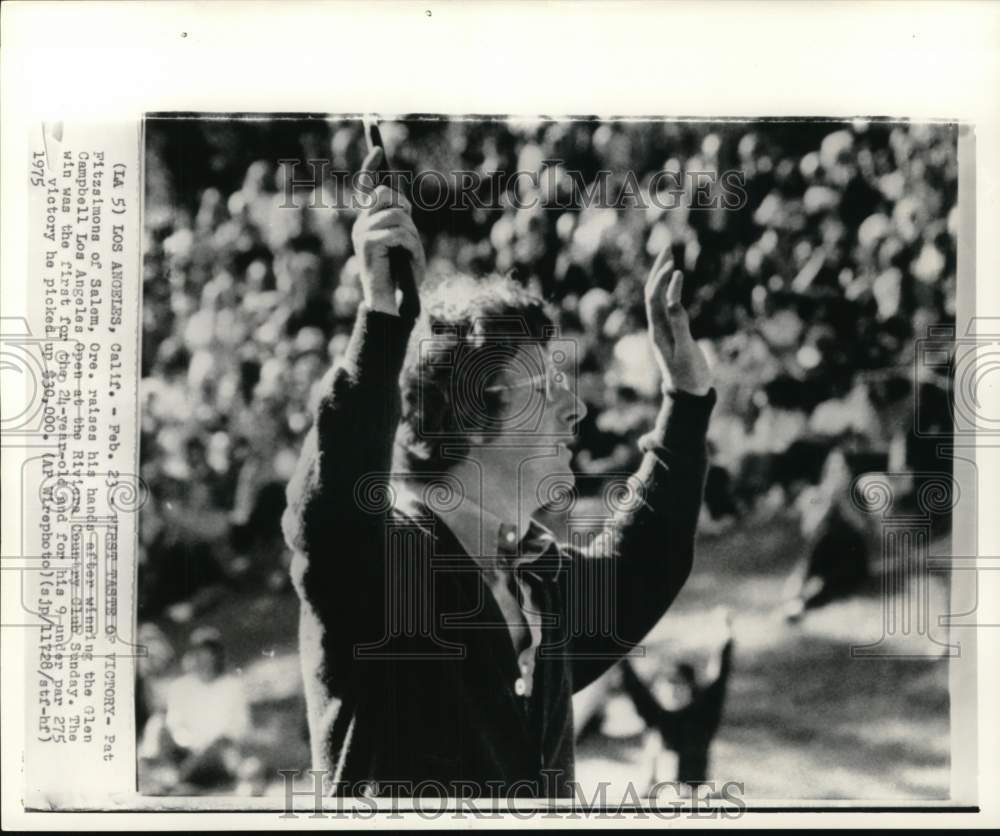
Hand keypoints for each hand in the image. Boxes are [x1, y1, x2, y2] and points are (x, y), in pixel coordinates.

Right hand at [351, 146, 425, 315]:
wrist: (390, 302)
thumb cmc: (401, 275)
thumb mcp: (405, 242)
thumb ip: (401, 221)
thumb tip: (401, 204)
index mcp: (367, 222)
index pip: (366, 187)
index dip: (370, 166)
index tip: (378, 150)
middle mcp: (361, 224)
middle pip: (385, 194)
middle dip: (404, 208)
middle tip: (409, 232)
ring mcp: (362, 233)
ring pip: (396, 214)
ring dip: (411, 233)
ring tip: (409, 252)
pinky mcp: (368, 243)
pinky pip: (398, 232)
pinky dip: (410, 245)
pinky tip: (406, 259)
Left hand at [644, 247, 712, 395]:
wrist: (689, 395)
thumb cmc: (689, 375)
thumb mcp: (685, 349)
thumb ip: (679, 323)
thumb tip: (672, 298)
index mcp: (658, 331)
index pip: (654, 299)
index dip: (661, 281)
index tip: (673, 266)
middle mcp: (657, 328)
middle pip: (652, 293)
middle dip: (658, 270)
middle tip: (668, 247)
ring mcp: (663, 329)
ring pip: (658, 297)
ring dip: (662, 277)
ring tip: (670, 256)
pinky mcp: (672, 332)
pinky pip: (666, 305)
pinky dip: (670, 289)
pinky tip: (676, 282)